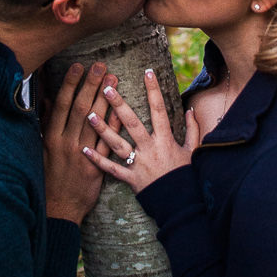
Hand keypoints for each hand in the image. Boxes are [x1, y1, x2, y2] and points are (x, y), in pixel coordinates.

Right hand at [42, 61, 112, 223]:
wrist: (59, 208)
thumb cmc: (50, 175)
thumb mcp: (43, 148)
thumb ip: (47, 122)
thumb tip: (47, 98)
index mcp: (51, 136)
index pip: (61, 105)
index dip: (70, 84)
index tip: (78, 66)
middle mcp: (66, 143)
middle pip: (79, 108)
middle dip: (90, 85)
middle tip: (101, 66)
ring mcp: (81, 154)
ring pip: (95, 122)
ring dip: (105, 99)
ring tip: (114, 79)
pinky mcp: (96, 167)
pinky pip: (108, 143)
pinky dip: (114, 125)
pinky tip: (122, 110)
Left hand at [83, 68, 198, 193]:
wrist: (182, 205)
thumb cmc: (187, 176)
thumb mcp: (193, 151)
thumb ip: (193, 129)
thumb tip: (190, 109)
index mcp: (166, 140)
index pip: (159, 110)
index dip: (154, 90)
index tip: (147, 72)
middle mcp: (150, 149)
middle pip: (132, 123)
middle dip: (119, 105)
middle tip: (106, 88)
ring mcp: (139, 164)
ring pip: (117, 144)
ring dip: (102, 129)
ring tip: (88, 114)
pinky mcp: (131, 179)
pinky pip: (111, 169)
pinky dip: (97, 160)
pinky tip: (83, 150)